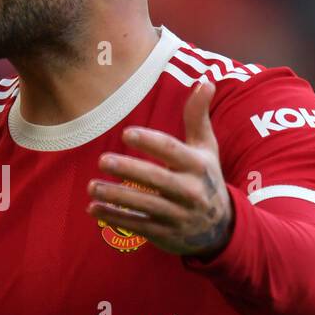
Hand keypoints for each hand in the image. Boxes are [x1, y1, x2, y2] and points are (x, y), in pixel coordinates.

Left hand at [87, 80, 234, 257]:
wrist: (222, 228)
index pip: (172, 151)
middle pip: (156, 179)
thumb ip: (198, 117)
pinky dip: (114, 218)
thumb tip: (206, 80)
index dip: (149, 142)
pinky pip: (137, 226)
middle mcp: (190, 191)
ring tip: (92, 187)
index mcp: (198, 166)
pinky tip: (93, 209)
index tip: (126, 133)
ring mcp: (178, 215)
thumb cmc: (206, 178)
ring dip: (115, 197)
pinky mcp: (166, 234)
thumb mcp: (207, 148)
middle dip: (128, 170)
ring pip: (144, 205)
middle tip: (102, 160)